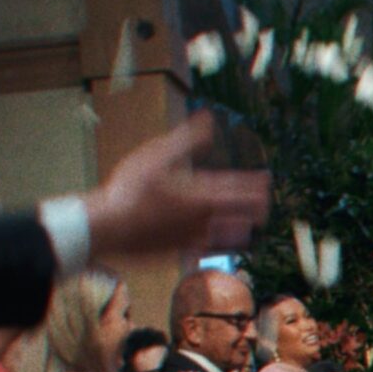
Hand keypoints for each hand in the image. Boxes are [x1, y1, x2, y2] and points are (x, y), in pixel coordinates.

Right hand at [79, 113, 271, 260]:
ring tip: (248, 224)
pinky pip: (211, 249)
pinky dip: (220, 244)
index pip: (239, 189)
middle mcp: (205, 219)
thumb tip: (207, 118)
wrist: (106, 229)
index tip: (266, 180)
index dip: (255, 184)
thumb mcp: (156, 155)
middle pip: (243, 215)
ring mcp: (195, 239)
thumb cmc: (128, 189)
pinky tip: (219, 242)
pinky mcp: (182, 253)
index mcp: (202, 194)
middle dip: (256, 207)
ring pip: (231, 236)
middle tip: (263, 203)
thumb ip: (187, 139)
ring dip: (242, 227)